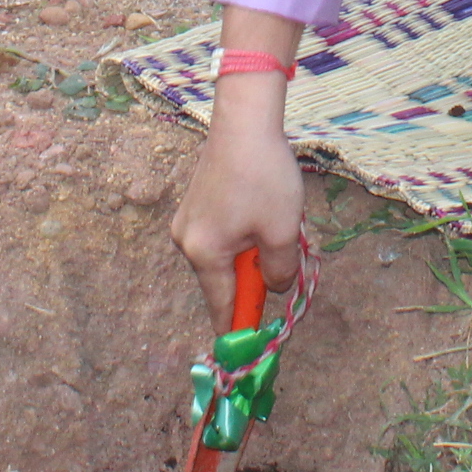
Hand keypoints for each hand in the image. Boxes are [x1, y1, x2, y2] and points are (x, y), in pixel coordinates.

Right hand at [171, 109, 303, 312]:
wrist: (245, 119)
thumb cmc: (264, 176)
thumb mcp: (282, 232)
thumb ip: (279, 272)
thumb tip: (273, 288)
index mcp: (204, 254)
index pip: (223, 307)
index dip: (240, 328)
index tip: (250, 351)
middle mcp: (186, 241)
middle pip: (224, 281)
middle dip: (255, 278)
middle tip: (284, 257)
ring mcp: (187, 221)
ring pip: (224, 257)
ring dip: (251, 253)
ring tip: (276, 222)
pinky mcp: (195, 204)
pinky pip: (221, 236)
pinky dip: (243, 235)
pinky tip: (262, 209)